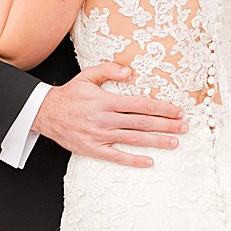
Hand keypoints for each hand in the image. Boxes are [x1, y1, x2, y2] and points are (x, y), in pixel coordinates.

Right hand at [33, 63, 188, 167]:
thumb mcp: (86, 76)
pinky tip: (150, 161)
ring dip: (157, 141)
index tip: (177, 111)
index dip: (162, 108)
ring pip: (134, 139)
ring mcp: (100, 135)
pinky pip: (117, 156)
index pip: (140, 105)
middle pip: (142, 123)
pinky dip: (134, 160)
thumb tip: (130, 71)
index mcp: (105, 100)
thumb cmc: (69, 94)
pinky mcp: (94, 149)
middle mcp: (105, 119)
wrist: (45, 113)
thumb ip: (108, 70)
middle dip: (166, 125)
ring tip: (174, 142)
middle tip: (184, 127)